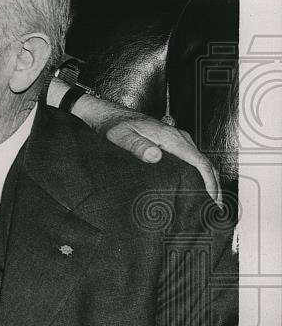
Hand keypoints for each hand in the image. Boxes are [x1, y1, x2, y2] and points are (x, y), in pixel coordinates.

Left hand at [74, 94, 221, 205]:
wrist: (110, 114)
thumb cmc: (114, 126)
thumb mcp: (121, 137)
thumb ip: (137, 146)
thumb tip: (155, 156)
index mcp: (170, 137)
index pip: (199, 162)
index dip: (209, 182)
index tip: (211, 200)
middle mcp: (178, 137)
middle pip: (204, 164)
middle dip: (213, 186)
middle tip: (214, 210)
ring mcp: (177, 139)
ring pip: (200, 162)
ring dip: (207, 181)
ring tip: (208, 204)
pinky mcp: (172, 143)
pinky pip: (192, 160)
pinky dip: (199, 175)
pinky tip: (195, 187)